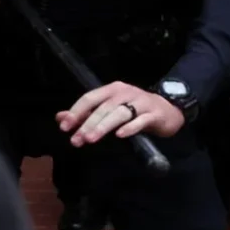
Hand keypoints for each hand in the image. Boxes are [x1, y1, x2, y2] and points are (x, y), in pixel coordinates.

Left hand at [56, 82, 184, 146]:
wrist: (169, 110)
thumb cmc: (136, 110)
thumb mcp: (110, 108)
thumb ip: (86, 113)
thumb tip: (60, 118)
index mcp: (112, 89)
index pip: (90, 98)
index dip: (76, 112)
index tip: (65, 127)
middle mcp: (126, 93)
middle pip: (103, 107)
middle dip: (88, 123)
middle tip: (77, 140)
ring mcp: (142, 102)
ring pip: (120, 113)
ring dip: (103, 126)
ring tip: (91, 139)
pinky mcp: (155, 114)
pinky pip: (141, 120)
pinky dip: (130, 127)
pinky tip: (120, 135)